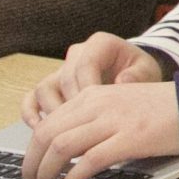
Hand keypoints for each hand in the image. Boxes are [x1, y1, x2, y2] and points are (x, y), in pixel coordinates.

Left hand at [22, 76, 178, 178]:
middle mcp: (97, 105)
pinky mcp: (128, 139)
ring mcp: (112, 121)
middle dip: (31, 164)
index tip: (30, 169)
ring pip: (61, 147)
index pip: (47, 123)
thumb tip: (66, 150)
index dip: (31, 151)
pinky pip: (88, 160)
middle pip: (47, 135)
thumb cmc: (162, 109)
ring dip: (46, 173)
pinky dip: (72, 178)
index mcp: (92, 95)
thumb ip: (92, 120)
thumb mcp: (118, 105)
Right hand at [23, 33, 162, 127]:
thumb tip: (122, 82)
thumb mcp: (147, 70)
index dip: (87, 90)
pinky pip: (32, 98)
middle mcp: (76, 54)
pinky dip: (31, 113)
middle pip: (64, 79)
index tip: (96, 112)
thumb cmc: (139, 73)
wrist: (133, 75)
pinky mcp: (51, 87)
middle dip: (72, 106)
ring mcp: (61, 71)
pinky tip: (37, 129)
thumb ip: (138, 75)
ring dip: (52, 113)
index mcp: (100, 44)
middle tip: (81, 129)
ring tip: (64, 133)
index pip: (85, 65)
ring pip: (44, 88)